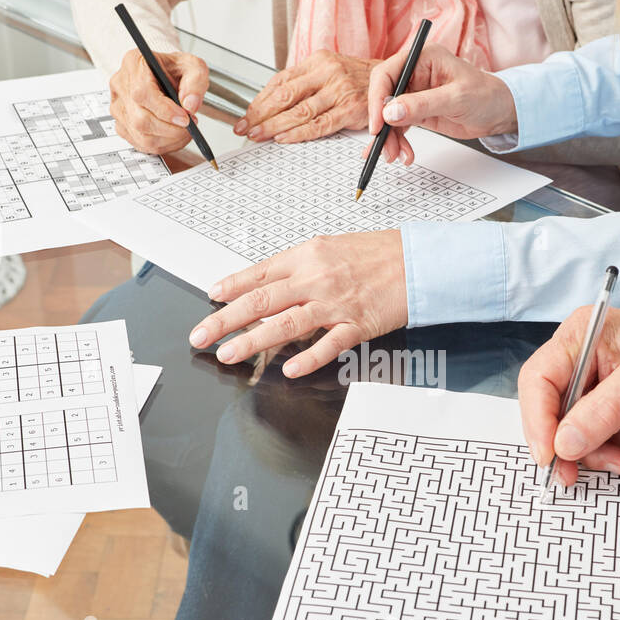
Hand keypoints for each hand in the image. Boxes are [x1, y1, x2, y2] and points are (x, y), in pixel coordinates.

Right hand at [108, 48, 209, 154]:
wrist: (168, 77)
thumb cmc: (176, 70)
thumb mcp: (193, 66)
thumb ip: (196, 81)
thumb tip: (190, 105)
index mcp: (134, 63)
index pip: (142, 93)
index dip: (165, 110)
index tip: (185, 118)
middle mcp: (121, 85)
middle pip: (140, 119)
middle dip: (171, 129)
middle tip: (190, 126)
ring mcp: (118, 107)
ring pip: (140, 135)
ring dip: (169, 139)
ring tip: (185, 130)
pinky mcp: (122, 124)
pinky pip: (140, 144)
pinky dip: (163, 145)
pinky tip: (174, 136)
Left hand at [188, 230, 407, 377]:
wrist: (418, 259)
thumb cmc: (378, 255)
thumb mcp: (330, 249)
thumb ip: (298, 268)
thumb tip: (267, 284)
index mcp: (306, 256)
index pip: (259, 273)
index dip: (231, 286)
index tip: (211, 297)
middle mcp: (315, 278)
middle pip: (260, 301)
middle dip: (225, 320)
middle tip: (201, 335)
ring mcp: (335, 302)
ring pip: (286, 324)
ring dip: (253, 342)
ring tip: (228, 355)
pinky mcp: (358, 323)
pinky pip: (329, 344)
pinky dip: (309, 357)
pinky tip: (291, 369)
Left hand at [234, 50, 377, 143]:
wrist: (393, 81)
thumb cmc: (357, 81)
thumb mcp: (329, 72)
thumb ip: (304, 85)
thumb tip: (272, 103)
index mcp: (318, 60)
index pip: (280, 81)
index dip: (259, 100)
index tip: (245, 115)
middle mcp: (327, 72)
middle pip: (285, 95)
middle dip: (260, 114)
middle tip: (244, 128)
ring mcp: (339, 90)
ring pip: (299, 111)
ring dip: (274, 126)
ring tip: (258, 135)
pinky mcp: (350, 109)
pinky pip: (319, 125)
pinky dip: (299, 133)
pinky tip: (283, 139)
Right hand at [366, 44, 516, 164]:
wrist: (498, 112)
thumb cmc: (485, 95)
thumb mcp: (455, 98)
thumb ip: (422, 105)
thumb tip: (390, 112)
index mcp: (422, 57)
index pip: (387, 74)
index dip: (377, 99)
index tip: (378, 124)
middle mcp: (414, 73)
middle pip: (383, 97)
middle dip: (382, 124)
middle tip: (385, 147)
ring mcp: (414, 93)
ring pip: (388, 115)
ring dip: (389, 138)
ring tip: (396, 156)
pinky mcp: (416, 111)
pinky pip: (397, 126)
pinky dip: (397, 141)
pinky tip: (404, 154)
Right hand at [517, 306, 619, 484]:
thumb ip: (602, 413)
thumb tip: (563, 444)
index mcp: (580, 335)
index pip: (538, 380)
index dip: (538, 421)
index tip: (549, 456)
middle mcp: (578, 354)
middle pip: (549, 406)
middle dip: (566, 443)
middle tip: (573, 474)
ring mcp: (590, 377)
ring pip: (570, 425)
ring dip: (594, 449)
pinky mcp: (605, 398)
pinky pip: (592, 429)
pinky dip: (610, 445)